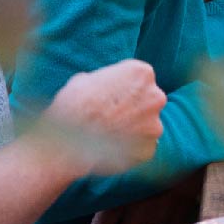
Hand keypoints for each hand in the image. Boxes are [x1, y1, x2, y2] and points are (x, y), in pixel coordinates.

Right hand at [42, 59, 164, 174]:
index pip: (138, 77)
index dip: (123, 87)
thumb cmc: (72, 107)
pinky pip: (140, 147)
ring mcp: (155, 125)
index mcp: (141, 73)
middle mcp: (155, 97)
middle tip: (110, 116)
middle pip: (147, 100)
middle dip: (133, 107)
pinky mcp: (149, 149)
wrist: (67, 143)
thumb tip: (104, 86)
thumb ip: (104, 80)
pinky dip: (129, 149)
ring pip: (146, 125)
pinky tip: (110, 149)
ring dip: (132, 129)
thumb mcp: (84, 80)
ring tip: (107, 135)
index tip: (111, 95)